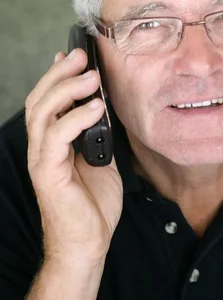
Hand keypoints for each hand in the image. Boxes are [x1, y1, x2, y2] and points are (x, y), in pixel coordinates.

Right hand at [25, 48, 122, 266]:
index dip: (57, 76)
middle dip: (60, 74)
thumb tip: (105, 107)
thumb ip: (99, 134)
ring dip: (67, 90)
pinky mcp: (48, 174)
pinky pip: (58, 138)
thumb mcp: (102, 159)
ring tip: (90, 76)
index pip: (48, 101)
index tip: (73, 56)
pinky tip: (95, 108)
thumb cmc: (93, 204)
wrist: (88, 243)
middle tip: (81, 57)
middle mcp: (43, 147)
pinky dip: (75, 119)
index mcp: (54, 143)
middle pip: (40, 100)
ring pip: (43, 113)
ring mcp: (42, 160)